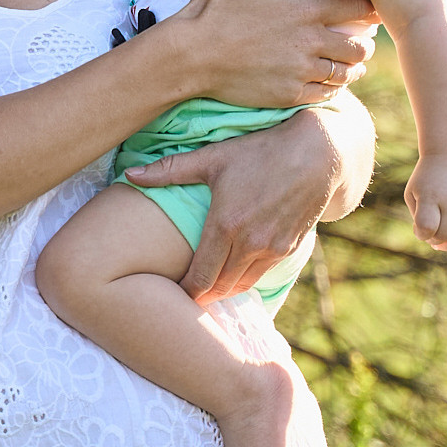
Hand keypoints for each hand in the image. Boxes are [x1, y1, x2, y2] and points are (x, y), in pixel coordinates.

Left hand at [125, 112, 338, 300]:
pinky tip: (231, 274)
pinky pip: (260, 275)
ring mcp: (272, 248)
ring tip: (204, 288)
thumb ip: (169, 169)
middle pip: (218, 287)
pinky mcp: (289, 249)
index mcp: (225, 225)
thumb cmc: (259, 151)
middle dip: (200, 295)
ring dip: (222, 290)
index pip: (200, 276)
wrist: (317, 154)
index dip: (184, 291)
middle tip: (182, 296)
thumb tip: (130, 174)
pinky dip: (243, 279)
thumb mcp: (212, 157)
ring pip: (240, 285)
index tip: (171, 292)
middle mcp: (250, 243)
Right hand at [149, 0, 375, 108]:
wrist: (188, 57)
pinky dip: (329, 89)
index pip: (358, 9)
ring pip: (345, 74)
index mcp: (306, 10)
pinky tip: (323, 81)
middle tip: (356, 39)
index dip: (369, 9)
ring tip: (345, 63)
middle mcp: (310, 43)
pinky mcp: (288, 95)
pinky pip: (325, 95)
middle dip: (361, 43)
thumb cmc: (213, 9)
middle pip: (359, 47)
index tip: (370, 10)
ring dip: (349, 67)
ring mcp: (300, 71)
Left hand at [406, 159, 446, 256]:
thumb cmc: (426, 178)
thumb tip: (431, 241)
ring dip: (446, 246)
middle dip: (432, 240)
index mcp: (431, 196)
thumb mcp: (413, 194)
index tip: (417, 227)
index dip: (420, 234)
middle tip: (428, 233)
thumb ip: (418, 218)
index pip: (427, 227)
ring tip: (438, 241)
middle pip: (442, 236)